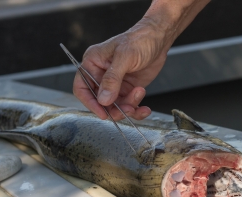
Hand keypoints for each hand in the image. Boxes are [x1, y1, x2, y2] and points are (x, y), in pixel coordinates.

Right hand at [73, 0, 209, 120]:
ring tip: (139, 95)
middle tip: (128, 109)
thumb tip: (103, 99)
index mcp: (93, 63)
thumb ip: (112, 79)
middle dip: (114, 109)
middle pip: (100, 101)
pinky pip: (129, 105)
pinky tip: (145, 109)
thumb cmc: (139, 39)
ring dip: (128, 108)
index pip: (82, 88)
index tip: (102, 113)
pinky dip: (137, 110)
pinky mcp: (128, 89)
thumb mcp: (124, 57)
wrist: (159, 38)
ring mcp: (115, 84)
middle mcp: (101, 75)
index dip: (90, 102)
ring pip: (116, 106)